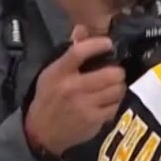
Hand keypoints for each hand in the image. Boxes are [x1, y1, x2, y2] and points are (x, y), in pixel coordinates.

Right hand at [24, 26, 126, 155]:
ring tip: (113, 87)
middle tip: (115, 73)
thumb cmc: (48, 98)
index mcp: (58, 72)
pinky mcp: (94, 119)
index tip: (108, 43)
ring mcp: (84, 104)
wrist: (41, 132)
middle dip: (117, 72)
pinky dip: (115, 102)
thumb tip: (82, 28)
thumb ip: (70, 51)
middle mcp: (72, 87)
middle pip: (110, 73)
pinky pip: (116, 106)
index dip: (97, 44)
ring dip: (119, 87)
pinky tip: (108, 102)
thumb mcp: (52, 73)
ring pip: (117, 89)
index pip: (79, 52)